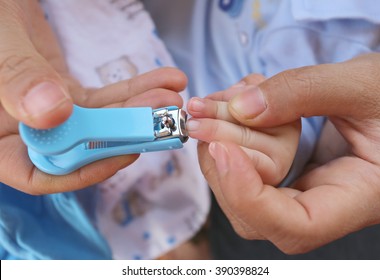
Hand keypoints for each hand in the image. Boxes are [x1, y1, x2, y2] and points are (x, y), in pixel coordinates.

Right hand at [0, 1, 185, 193]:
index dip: (82, 171)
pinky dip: (133, 90)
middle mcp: (25, 130)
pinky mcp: (69, 95)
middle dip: (128, 132)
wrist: (2, 1)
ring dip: (139, 109)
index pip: (36, 174)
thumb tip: (56, 113)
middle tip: (164, 117)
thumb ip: (19, 81)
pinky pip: (104, 99)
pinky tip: (163, 81)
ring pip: (100, 122)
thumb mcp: (0, 49)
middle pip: (82, 146)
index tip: (124, 153)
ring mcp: (50, 114)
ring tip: (171, 96)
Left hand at [199, 53, 379, 253]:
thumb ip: (302, 92)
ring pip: (246, 191)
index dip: (249, 196)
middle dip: (222, 164)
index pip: (296, 227)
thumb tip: (241, 108)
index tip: (222, 148)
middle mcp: (327, 204)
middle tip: (204, 115)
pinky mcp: (291, 173)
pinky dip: (232, 138)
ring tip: (222, 101)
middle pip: (256, 213)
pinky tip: (235, 105)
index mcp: (361, 196)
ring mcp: (306, 190)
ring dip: (221, 145)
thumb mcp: (362, 84)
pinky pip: (249, 168)